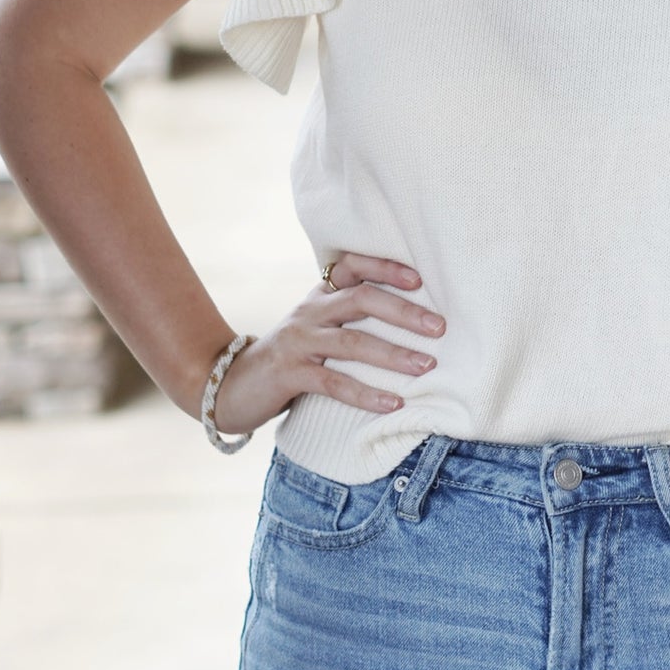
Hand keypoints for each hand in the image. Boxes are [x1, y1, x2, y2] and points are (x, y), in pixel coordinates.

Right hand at [212, 252, 444, 435]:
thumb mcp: (317, 329)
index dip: (386, 268)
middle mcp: (310, 310)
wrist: (230, 385)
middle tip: (440, 328)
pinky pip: (333, 382)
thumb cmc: (290, 358)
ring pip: (351, 341)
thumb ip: (350, 320)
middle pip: (361, 298)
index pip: (353, 266)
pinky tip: (393, 403)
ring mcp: (298, 341)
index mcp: (319, 295)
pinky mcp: (289, 374)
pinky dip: (366, 393)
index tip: (420, 280)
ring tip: (427, 366)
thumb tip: (413, 323)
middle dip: (404, 312)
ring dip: (393, 354)